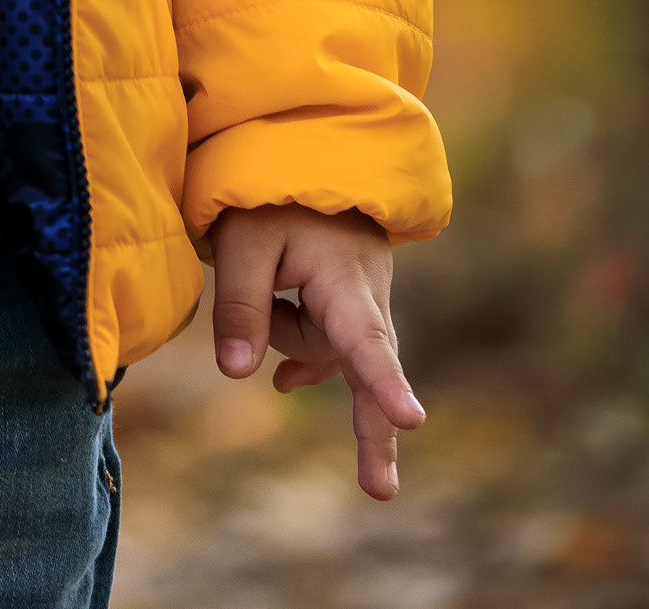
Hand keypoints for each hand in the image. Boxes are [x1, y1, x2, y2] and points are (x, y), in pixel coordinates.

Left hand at [211, 203, 424, 500]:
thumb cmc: (272, 194)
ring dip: (288, 335)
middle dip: (375, 428)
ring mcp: (364, 302)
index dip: (385, 383)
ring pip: (324, 349)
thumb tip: (236, 372)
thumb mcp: (243, 240)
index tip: (412, 420)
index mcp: (346, 280)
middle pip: (367, 368)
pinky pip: (328, 345)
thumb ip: (240, 303)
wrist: (308, 156)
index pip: (365, 340)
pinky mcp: (352, 304)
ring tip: (264, 277)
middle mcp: (367, 297)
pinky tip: (283, 381)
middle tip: (380, 491)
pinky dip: (303, 354)